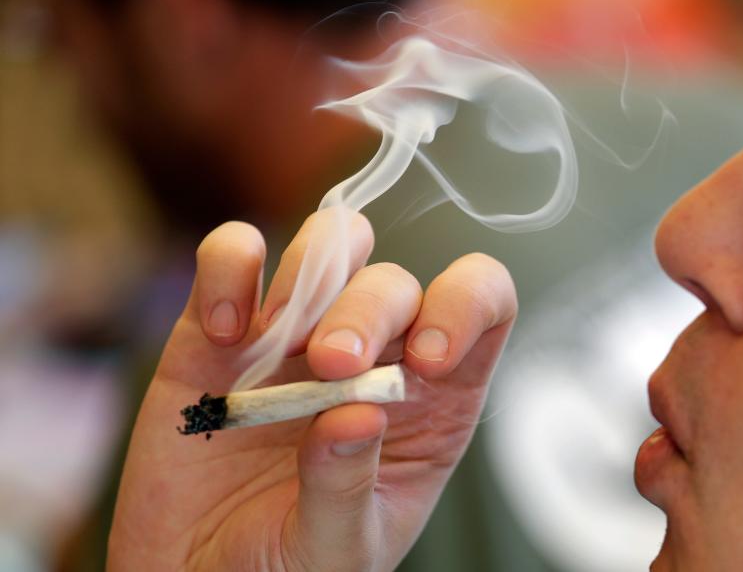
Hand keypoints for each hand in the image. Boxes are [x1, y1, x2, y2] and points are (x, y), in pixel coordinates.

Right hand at [108, 209, 516, 570]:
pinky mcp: (221, 327)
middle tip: (330, 365)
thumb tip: (357, 412)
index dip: (466, 305)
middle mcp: (371, 354)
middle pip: (396, 280)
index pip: (483, 307)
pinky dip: (231, 265)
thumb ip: (346, 487)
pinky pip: (235, 252)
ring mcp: (296, 333)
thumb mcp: (335, 550)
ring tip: (278, 343)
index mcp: (428, 402)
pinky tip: (224, 329)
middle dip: (368, 310)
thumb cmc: (284, 569)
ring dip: (310, 276)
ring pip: (332, 241)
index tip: (428, 357)